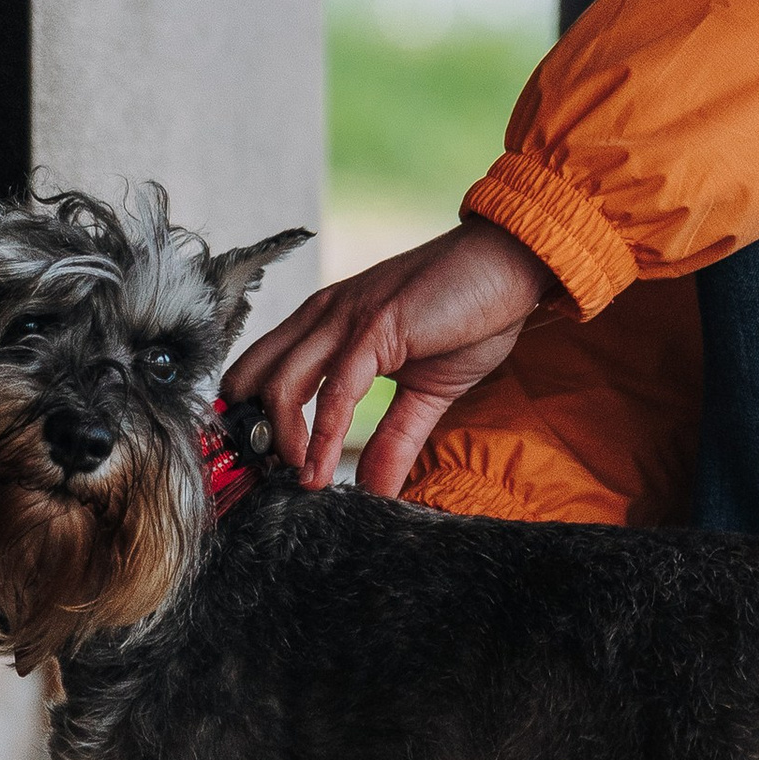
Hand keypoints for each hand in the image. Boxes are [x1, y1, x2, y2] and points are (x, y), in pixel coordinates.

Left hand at [223, 218, 551, 494]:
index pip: (260, 369)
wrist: (511, 266)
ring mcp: (348, 318)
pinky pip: (337, 390)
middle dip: (248, 434)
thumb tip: (377, 493)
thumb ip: (396, 439)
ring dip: (282, 442)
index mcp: (328, 321)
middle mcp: (325, 315)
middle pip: (252, 377)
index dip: (250, 419)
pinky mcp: (378, 327)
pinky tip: (323, 472)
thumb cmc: (470, 314)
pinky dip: (324, 437)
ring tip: (296, 481)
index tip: (260, 469)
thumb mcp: (426, 391)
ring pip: (283, 385)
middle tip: (264, 481)